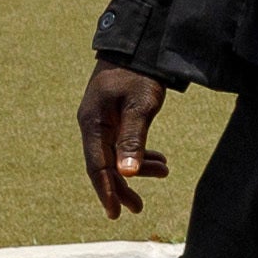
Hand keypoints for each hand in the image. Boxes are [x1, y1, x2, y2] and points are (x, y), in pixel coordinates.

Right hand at [77, 62, 169, 217]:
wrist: (138, 44)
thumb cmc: (139, 74)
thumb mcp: (140, 106)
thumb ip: (133, 140)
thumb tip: (127, 174)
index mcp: (93, 123)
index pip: (97, 166)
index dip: (106, 190)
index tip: (116, 213)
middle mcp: (93, 124)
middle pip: (103, 164)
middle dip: (121, 186)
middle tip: (138, 208)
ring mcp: (102, 119)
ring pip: (114, 155)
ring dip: (137, 169)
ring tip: (164, 171)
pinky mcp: (113, 115)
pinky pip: (121, 143)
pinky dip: (139, 154)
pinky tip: (159, 159)